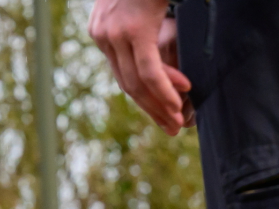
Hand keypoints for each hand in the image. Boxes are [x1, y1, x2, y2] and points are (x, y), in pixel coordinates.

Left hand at [89, 0, 192, 133]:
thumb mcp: (141, 5)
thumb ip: (142, 26)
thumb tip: (155, 46)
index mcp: (101, 29)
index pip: (121, 73)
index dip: (145, 97)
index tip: (163, 112)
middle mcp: (102, 34)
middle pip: (126, 82)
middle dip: (151, 108)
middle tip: (171, 127)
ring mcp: (114, 33)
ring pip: (136, 82)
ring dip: (160, 104)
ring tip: (177, 120)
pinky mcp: (132, 31)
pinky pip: (148, 71)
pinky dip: (164, 90)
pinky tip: (177, 102)